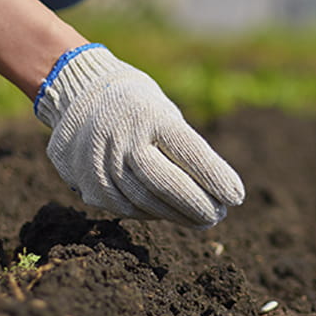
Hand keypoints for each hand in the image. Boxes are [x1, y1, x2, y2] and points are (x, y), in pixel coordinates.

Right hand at [34, 45, 244, 227]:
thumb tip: (217, 192)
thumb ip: (185, 148)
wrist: (78, 97)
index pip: (188, 150)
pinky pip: (127, 208)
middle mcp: (122, 138)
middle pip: (165, 181)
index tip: (237, 196)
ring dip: (178, 214)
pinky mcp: (90, 184)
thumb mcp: (163, 113)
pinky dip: (153, 213)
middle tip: (220, 215)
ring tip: (202, 218)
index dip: (214, 176)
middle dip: (196, 204)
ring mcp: (101, 162)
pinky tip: (170, 213)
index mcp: (148, 114)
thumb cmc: (139, 108)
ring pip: (146, 201)